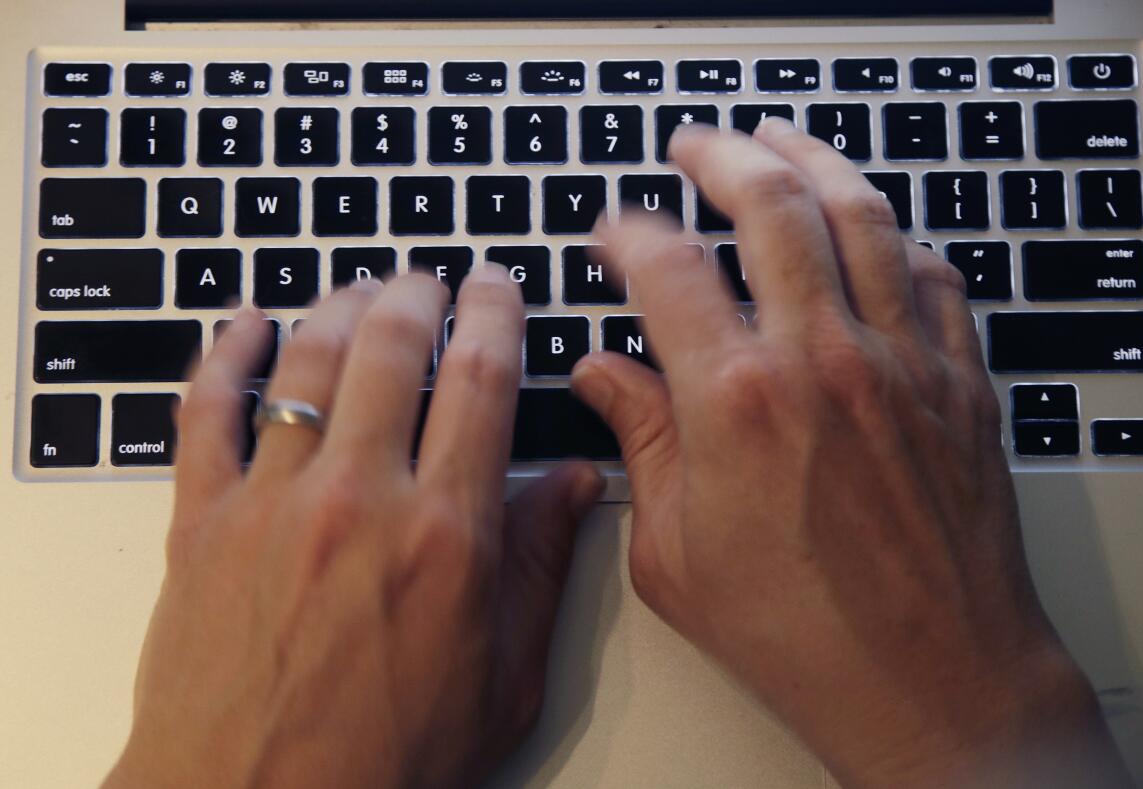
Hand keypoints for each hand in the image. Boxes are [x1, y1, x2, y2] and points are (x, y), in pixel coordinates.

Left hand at [104, 267, 602, 788]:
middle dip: (420, 292)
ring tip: (360, 290)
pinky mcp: (200, 522)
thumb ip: (540, 568)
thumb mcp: (502, 678)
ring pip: (307, 361)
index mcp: (445, 534)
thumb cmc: (383, 761)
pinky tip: (248, 324)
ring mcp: (273, 504)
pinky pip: (206, 410)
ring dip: (339, 306)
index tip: (498, 287)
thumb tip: (572, 486)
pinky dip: (226, 353)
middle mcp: (360, 500)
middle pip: (392, 346)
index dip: (496, 314)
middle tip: (431, 277)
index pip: (482, 381)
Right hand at [571, 120, 1132, 788]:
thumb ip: (638, 444)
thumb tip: (603, 378)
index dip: (629, 232)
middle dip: (720, 155)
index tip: (616, 231)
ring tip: (779, 142)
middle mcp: (821, 361)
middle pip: (768, 202)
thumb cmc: (802, 634)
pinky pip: (934, 273)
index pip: (667, 266)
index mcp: (734, 401)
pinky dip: (896, 236)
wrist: (930, 679)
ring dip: (812, 161)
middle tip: (695, 146)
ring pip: (859, 213)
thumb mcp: (675, 552)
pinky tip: (873, 231)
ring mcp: (900, 362)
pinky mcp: (958, 381)